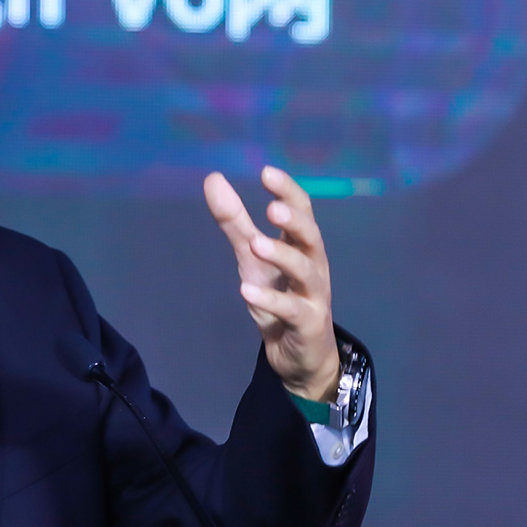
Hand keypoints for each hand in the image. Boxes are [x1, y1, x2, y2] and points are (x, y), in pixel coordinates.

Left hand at [204, 167, 338, 402]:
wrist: (300, 354)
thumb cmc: (280, 296)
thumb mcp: (253, 258)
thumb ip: (235, 221)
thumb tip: (213, 178)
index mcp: (302, 245)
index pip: (303, 211)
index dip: (288, 191)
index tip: (266, 172)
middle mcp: (313, 265)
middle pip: (311, 237)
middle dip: (294, 221)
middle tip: (272, 208)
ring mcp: (313, 295)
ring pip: (305, 271)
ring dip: (282, 256)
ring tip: (256, 245)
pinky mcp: (307, 323)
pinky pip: (292, 309)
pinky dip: (271, 300)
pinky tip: (247, 291)